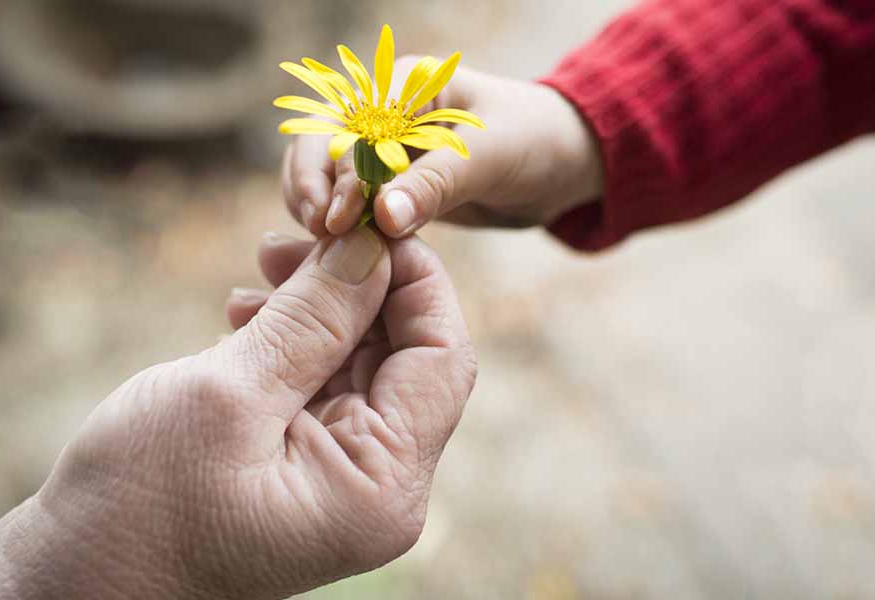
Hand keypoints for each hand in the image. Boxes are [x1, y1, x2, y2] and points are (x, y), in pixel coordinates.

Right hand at [0, 228, 476, 598]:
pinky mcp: (302, 467)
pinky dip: (293, 340)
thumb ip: (312, 317)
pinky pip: (320, 385)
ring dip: (319, 306)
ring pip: (360, 362)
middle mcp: (378, 487)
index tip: (365, 217)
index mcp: (382, 486)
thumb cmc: (139, 503)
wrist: (75, 576)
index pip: (442, 357)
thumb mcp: (230, 393)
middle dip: (358, 284)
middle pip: (405, 355)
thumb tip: (373, 244)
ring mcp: (341, 480)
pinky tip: (246, 315)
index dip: (414, 277)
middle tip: (291, 236)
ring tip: (260, 268)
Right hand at [282, 57, 603, 237]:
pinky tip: (336, 249)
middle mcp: (384, 112)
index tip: (341, 219)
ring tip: (320, 242)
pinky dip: (336, 222)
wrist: (562, 164)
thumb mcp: (491, 158)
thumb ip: (437, 185)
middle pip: (320, 142)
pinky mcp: (388, 185)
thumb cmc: (535, 143)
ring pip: (323, 172)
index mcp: (407, 85)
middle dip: (312, 183)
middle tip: (319, 229)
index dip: (342, 172)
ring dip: (315, 203)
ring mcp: (381, 149)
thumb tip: (383, 217)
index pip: (353, 125)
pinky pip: (347, 201)